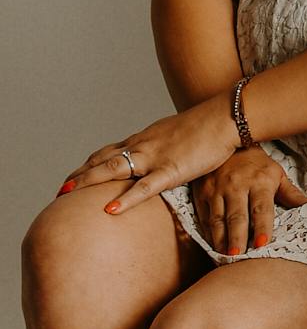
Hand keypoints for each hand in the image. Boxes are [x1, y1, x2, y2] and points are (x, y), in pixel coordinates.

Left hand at [59, 96, 238, 213]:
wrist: (225, 118)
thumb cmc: (207, 129)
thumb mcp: (177, 138)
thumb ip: (163, 150)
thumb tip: (159, 163)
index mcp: (143, 140)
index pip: (106, 153)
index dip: (86, 166)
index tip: (71, 179)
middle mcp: (141, 146)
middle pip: (101, 160)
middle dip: (78, 176)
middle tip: (58, 191)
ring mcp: (154, 157)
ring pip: (113, 170)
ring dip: (87, 182)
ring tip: (67, 194)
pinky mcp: (172, 170)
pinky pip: (144, 187)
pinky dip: (125, 199)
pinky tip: (110, 210)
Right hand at [191, 149, 306, 254]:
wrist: (227, 140)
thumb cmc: (256, 164)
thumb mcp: (276, 174)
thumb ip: (290, 193)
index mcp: (259, 182)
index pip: (261, 209)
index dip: (262, 227)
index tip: (262, 244)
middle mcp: (236, 185)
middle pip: (236, 216)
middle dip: (237, 237)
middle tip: (238, 255)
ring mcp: (216, 188)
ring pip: (217, 218)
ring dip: (220, 238)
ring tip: (224, 255)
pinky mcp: (201, 192)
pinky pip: (204, 215)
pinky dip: (208, 232)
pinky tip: (213, 244)